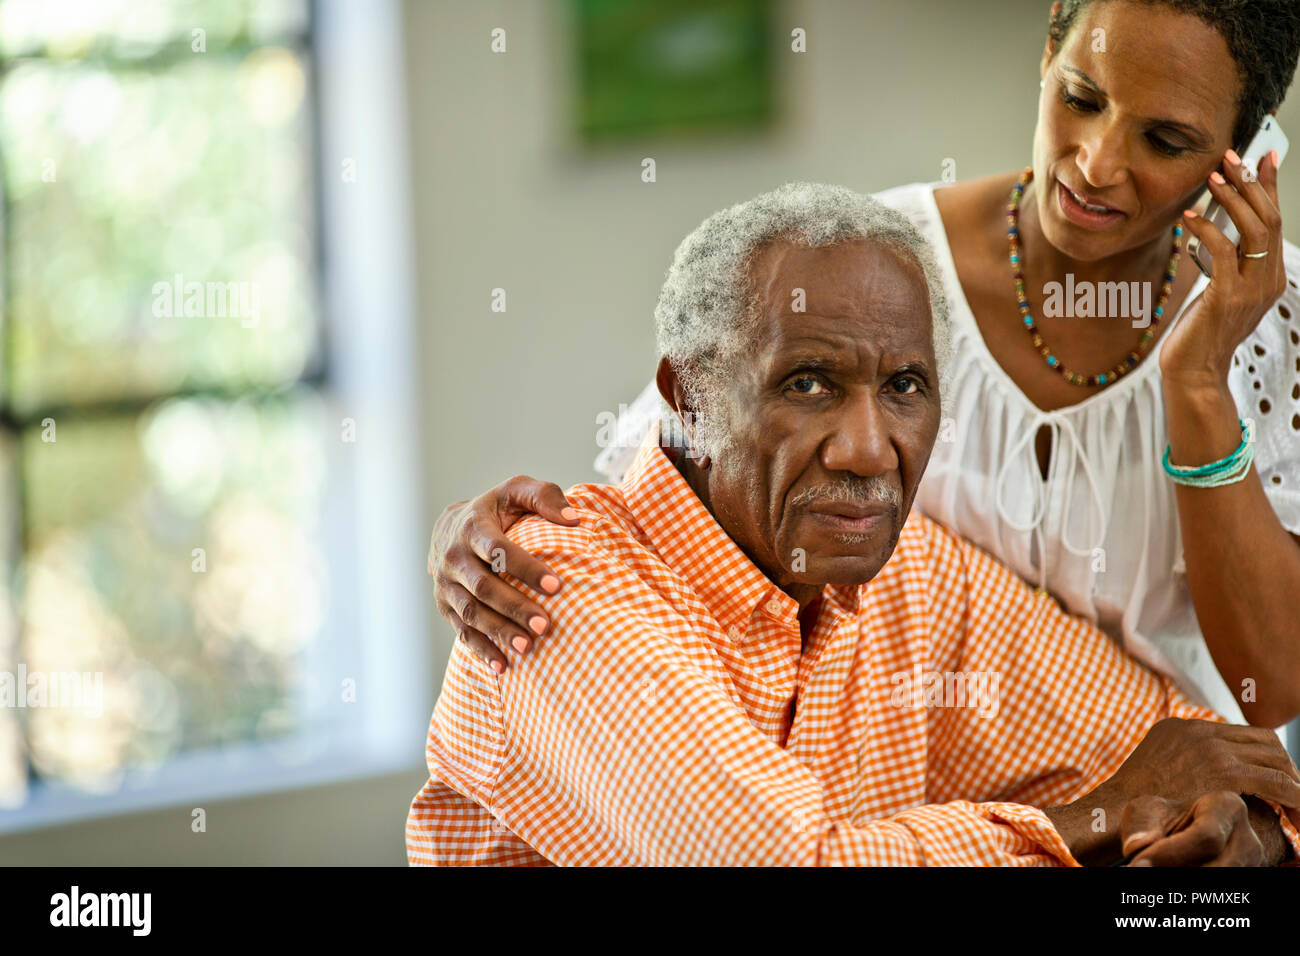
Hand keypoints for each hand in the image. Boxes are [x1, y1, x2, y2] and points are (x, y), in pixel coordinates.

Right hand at [429, 476, 577, 671]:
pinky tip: (503, 667)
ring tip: (528, 648)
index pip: (499, 550)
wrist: (449, 526)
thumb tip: (574, 519)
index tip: (557, 587)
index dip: (526, 568)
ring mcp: (446, 583)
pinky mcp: (445, 605)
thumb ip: (545, 497)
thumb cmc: (497, 509)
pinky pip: (461, 631)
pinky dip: (481, 650)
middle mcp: (454, 556)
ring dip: (499, 632)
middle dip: (515, 607)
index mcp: (474, 527)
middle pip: (484, 587)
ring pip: (471, 612)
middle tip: (546, 625)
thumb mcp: (517, 491)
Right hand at [1045, 717, 1299, 863]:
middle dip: (1284, 769)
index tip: (1273, 786)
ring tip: (1297, 814)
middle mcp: (1197, 730)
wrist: (1113, 816)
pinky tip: (1299, 822)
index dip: (1264, 759)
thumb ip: (1181, 765)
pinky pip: (1279, 782)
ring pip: (1276, 758)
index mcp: (1181, 727)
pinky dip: (1297, 801)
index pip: (1241, 734)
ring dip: (1293, 785)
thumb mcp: (1154, 774)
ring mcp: (1210, 746)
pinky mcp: (1223, 770)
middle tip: (1292, 799)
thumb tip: (1207, 778)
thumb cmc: (1132, 808)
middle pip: (1263, 740)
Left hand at [1160, 146, 1287, 389]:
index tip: (1262, 155)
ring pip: (1252, 230)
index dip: (1269, 186)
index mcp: (1270, 277)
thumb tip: (1218, 230)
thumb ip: (1226, 265)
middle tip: (1229, 157)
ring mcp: (1251, 289)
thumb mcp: (1219, 292)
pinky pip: (1222, 252)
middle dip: (1250, 183)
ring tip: (1211, 177)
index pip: (1275, 221)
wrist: (1194, 373)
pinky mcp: (1227, 297)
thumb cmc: (1200, 333)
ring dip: (1231, 199)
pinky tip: (1189, 216)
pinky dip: (1207, 229)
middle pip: (1268, 219)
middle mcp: (1268, 281)